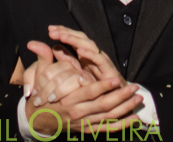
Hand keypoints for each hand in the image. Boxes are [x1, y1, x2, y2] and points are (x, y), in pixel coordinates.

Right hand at [21, 41, 141, 136]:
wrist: (38, 120)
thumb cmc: (41, 96)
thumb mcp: (39, 76)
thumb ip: (42, 59)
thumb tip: (34, 42)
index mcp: (67, 99)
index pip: (87, 93)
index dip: (102, 86)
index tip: (114, 79)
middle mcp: (77, 112)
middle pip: (102, 106)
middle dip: (120, 97)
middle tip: (133, 88)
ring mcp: (84, 123)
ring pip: (108, 117)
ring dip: (125, 108)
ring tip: (137, 98)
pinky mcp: (88, 129)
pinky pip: (108, 129)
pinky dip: (122, 125)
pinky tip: (134, 120)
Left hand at [47, 25, 122, 82]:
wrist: (114, 97)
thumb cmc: (96, 85)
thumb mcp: (77, 71)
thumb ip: (67, 59)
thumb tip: (54, 47)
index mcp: (86, 54)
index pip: (74, 38)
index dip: (63, 32)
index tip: (50, 29)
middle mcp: (94, 54)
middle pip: (81, 38)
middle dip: (67, 33)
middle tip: (52, 30)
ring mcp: (102, 60)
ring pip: (89, 45)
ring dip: (76, 40)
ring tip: (63, 37)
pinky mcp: (109, 70)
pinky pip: (100, 60)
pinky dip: (91, 54)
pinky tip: (80, 51)